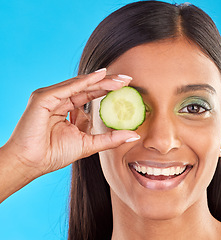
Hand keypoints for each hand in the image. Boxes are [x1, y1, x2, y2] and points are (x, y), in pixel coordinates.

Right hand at [2, 68, 138, 177]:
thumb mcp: (89, 144)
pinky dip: (84, 82)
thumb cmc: (54, 154)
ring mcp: (50, 97)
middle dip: (108, 82)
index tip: (126, 87)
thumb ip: (110, 138)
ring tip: (119, 80)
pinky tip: (101, 77)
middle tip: (127, 79)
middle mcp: (59, 99)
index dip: (108, 90)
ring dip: (101, 80)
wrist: (31, 163)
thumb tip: (134, 135)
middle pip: (87, 87)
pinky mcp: (43, 98)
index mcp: (67, 108)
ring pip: (80, 85)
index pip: (90, 95)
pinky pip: (68, 88)